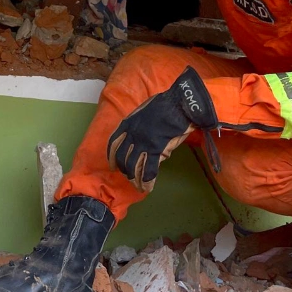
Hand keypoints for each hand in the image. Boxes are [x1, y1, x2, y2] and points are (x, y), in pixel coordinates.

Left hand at [107, 66, 219, 191]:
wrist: (179, 104)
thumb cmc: (165, 105)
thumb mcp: (143, 112)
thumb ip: (138, 126)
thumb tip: (140, 142)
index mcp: (127, 124)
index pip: (113, 144)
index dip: (112, 157)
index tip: (112, 166)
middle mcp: (132, 135)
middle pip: (122, 158)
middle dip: (125, 171)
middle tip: (130, 178)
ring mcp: (143, 143)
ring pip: (134, 166)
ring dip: (135, 179)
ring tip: (138, 186)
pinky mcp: (156, 149)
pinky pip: (149, 169)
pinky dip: (148, 180)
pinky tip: (148, 187)